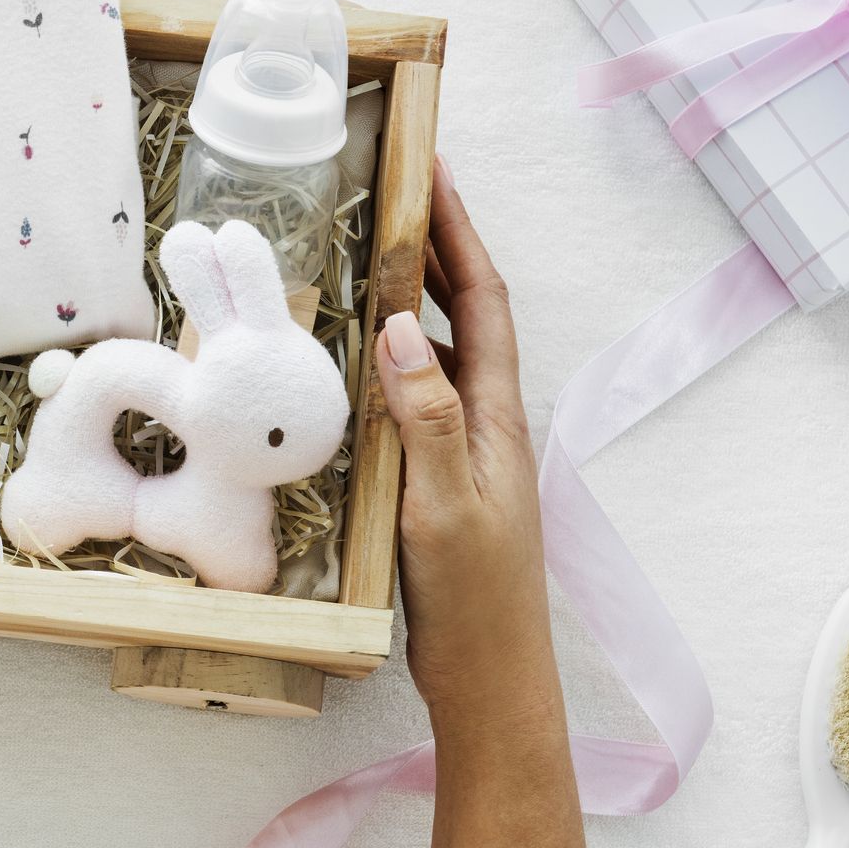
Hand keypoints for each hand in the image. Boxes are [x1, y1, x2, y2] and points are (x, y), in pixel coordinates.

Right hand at [375, 159, 559, 725]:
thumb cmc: (475, 599)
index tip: (433, 169)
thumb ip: (428, 419)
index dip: (460, 231)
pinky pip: (417, 396)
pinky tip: (352, 364)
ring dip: (413, 298)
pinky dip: (389, 360)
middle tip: (392, 191)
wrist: (491, 677)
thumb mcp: (444, 505)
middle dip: (436, 245)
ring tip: (365, 258)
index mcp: (496, 415)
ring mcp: (466, 449)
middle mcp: (487, 420)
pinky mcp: (440, 477)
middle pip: (466, 312)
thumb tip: (406, 327)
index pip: (483, 299)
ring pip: (441, 352)